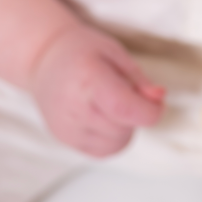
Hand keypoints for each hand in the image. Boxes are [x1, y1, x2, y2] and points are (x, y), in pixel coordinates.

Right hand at [30, 23, 165, 156]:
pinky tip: (101, 116)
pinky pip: (103, 150)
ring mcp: (67, 128)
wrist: (43, 59)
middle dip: (135, 114)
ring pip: (117, 143)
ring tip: (109, 103)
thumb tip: (158, 98)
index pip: (124, 108)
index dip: (150, 110)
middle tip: (123, 91)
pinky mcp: (64, 140)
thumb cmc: (81, 51)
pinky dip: (112, 138)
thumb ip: (138, 78)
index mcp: (88, 79)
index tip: (156, 101)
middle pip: (124, 128)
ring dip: (124, 127)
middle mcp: (74, 108)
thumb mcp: (114, 52)